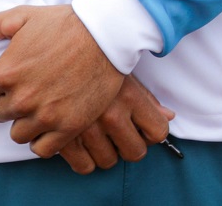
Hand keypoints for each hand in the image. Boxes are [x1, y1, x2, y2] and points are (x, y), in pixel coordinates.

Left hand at [0, 5, 125, 157]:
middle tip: (31, 86)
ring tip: (42, 103)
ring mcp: (45, 115)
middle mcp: (22, 97)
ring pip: (17, 133)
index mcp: (6, 72)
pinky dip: (43, 139)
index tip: (10, 76)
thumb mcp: (22, 17)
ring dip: (25, 121)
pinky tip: (52, 121)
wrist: (109, 33)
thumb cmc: (65, 22)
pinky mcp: (67, 126)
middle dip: (10, 100)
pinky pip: (41, 149)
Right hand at [54, 73, 174, 174]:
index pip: (158, 131)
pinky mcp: (62, 140)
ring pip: (108, 161)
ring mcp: (86, 129)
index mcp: (129, 96)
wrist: (53, 54)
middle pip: (135, 152)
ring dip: (107, 153)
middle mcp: (111, 115)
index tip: (145, 130)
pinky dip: (84, 160)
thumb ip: (146, 98)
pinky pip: (83, 166)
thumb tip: (168, 117)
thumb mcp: (123, 73)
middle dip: (131, 146)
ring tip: (100, 137)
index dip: (153, 133)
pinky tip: (82, 144)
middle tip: (122, 136)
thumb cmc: (93, 61)